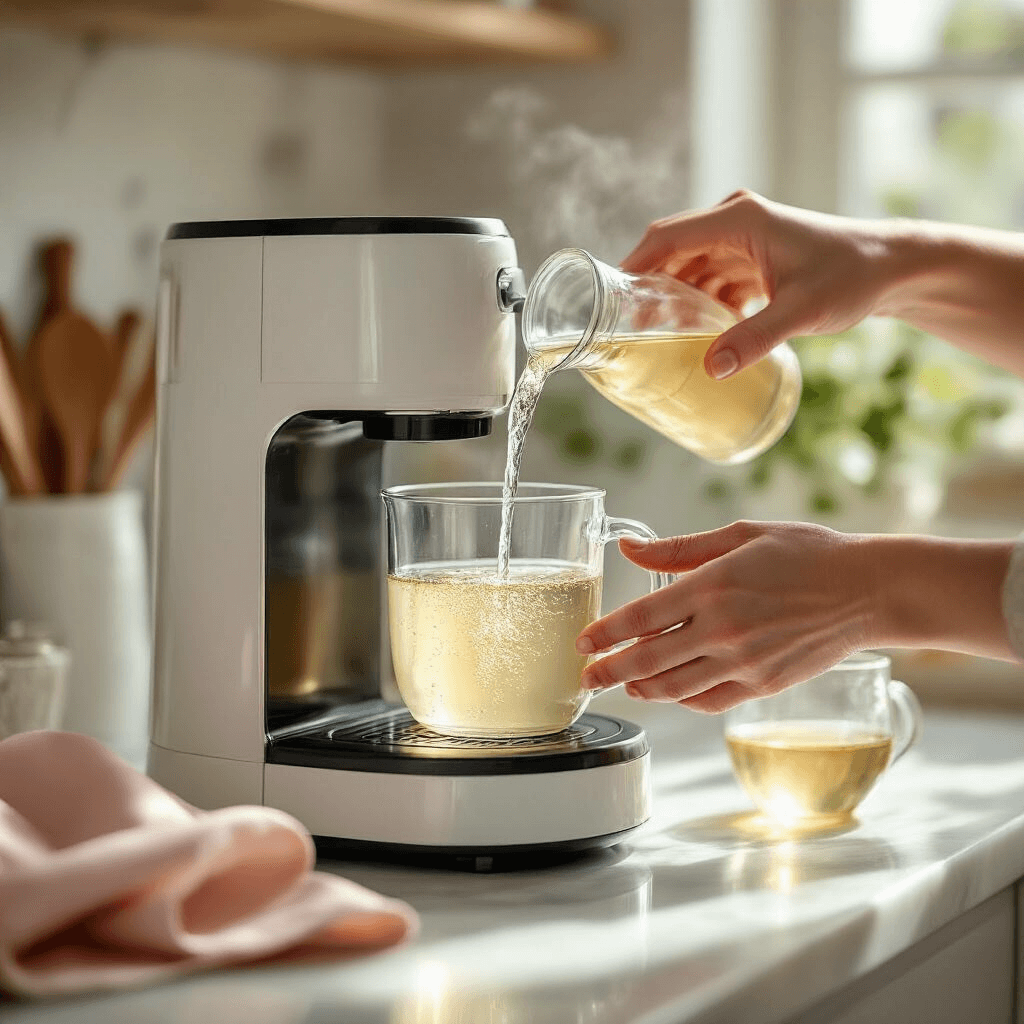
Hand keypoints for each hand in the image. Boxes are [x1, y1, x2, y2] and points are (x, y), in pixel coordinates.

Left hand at [576, 521, 876, 712]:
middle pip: (649, 660)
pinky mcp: (763, 685)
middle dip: (609, 671)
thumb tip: (629, 547)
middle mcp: (724, 629)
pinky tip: (669, 691)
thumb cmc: (806, 553)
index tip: (584, 642)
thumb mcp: (739, 535)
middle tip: (585, 677)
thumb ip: (678, 548)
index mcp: (714, 586)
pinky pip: (710, 700)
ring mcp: (744, 662)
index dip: (606, 632)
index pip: (642, 617)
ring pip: (675, 687)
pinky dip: (682, 699)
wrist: (866, 590)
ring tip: (623, 685)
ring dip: (642, 689)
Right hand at [621, 191, 894, 379]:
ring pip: (692, 268)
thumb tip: (712, 370)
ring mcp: (745, 240)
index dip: (633, 264)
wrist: (893, 268)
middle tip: (629, 328)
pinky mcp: (754, 258)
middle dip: (651, 289)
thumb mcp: (800, 311)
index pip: (666, 236)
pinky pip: (713, 279)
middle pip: (673, 253)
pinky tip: (697, 333)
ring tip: (657, 336)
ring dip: (676, 299)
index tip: (609, 297)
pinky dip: (701, 303)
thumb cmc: (852, 276)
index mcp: (739, 220)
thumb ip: (755, 338)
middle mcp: (736, 224)